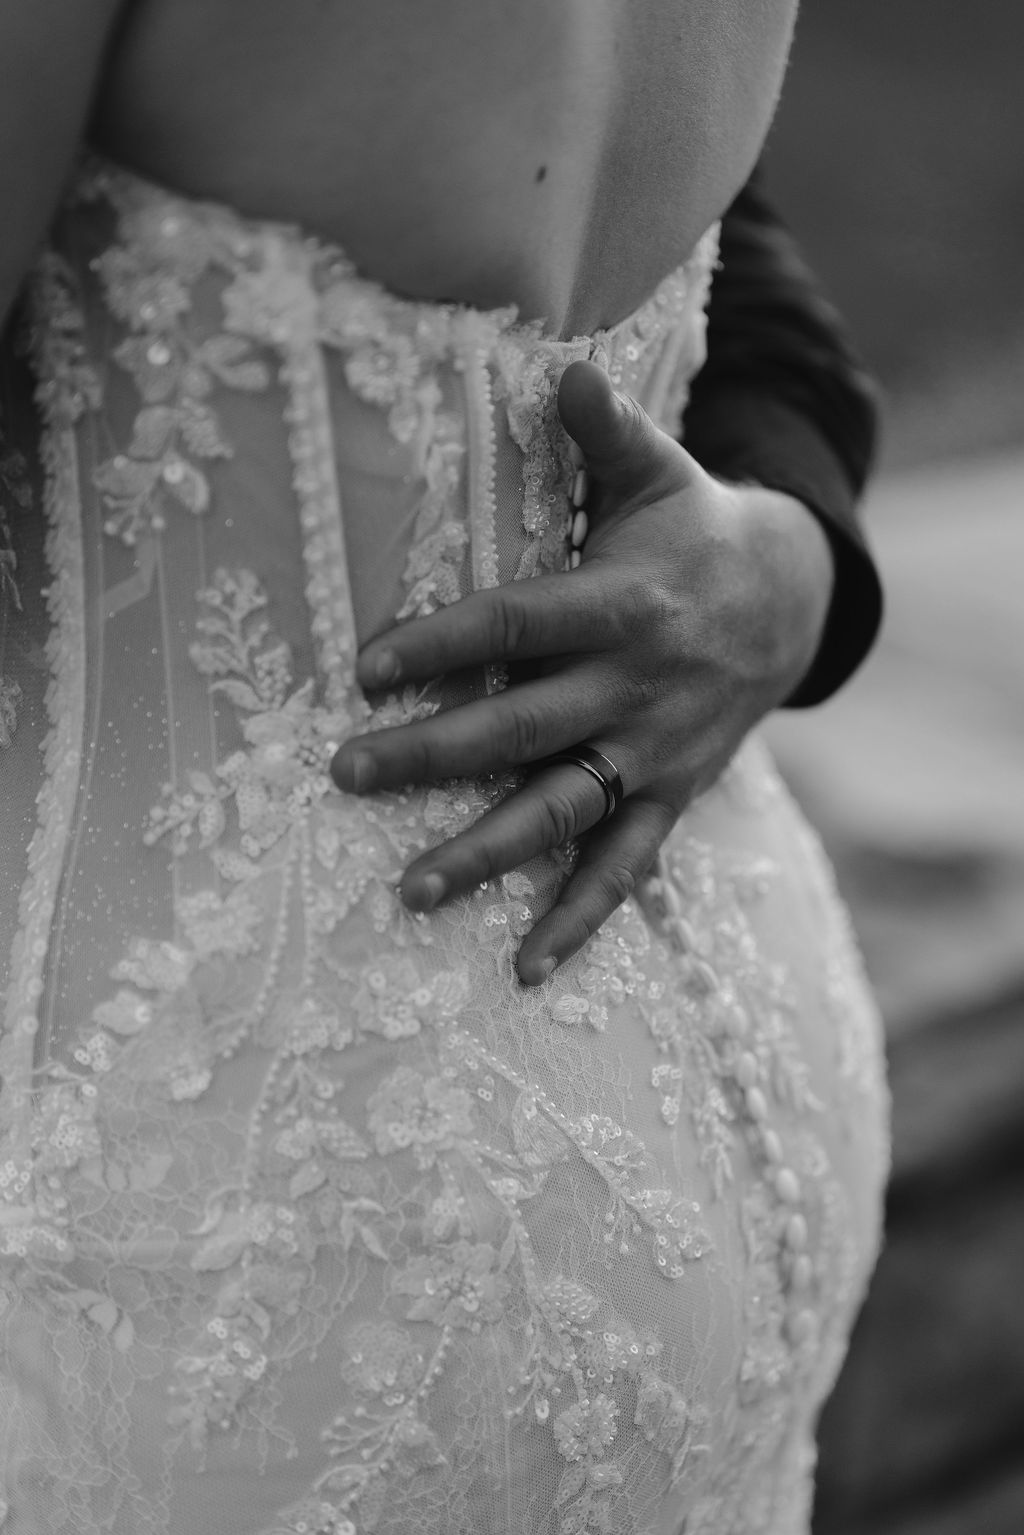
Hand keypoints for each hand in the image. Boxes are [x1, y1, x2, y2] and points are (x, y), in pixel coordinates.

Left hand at [331, 360, 832, 983]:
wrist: (794, 604)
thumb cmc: (700, 532)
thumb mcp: (664, 475)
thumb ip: (607, 435)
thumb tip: (560, 366)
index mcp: (625, 605)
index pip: (518, 626)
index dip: (442, 645)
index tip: (364, 669)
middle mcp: (638, 687)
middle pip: (522, 728)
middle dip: (434, 756)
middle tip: (348, 775)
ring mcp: (655, 752)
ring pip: (563, 811)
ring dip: (488, 854)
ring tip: (412, 892)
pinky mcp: (670, 796)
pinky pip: (623, 867)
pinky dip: (578, 918)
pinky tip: (524, 967)